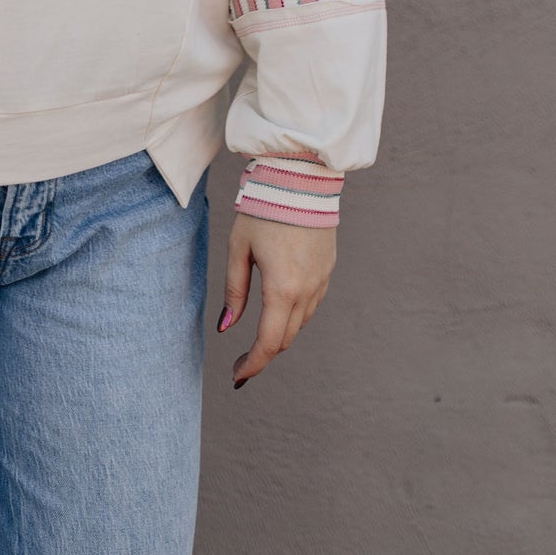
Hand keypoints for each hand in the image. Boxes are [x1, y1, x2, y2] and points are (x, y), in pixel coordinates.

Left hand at [218, 213, 335, 387]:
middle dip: (263, 353)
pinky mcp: (328, 269)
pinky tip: (279, 306)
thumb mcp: (239, 248)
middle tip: (242, 360)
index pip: (269, 343)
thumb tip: (227, 327)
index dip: (252, 365)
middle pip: (285, 338)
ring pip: (300, 323)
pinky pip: (311, 304)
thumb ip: (235, 290)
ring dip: (280, 333)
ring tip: (258, 333)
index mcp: (282, 288)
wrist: (300, 177)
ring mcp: (322, 280)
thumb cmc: (263, 209)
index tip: (237, 376)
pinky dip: (294, 314)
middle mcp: (307, 290)